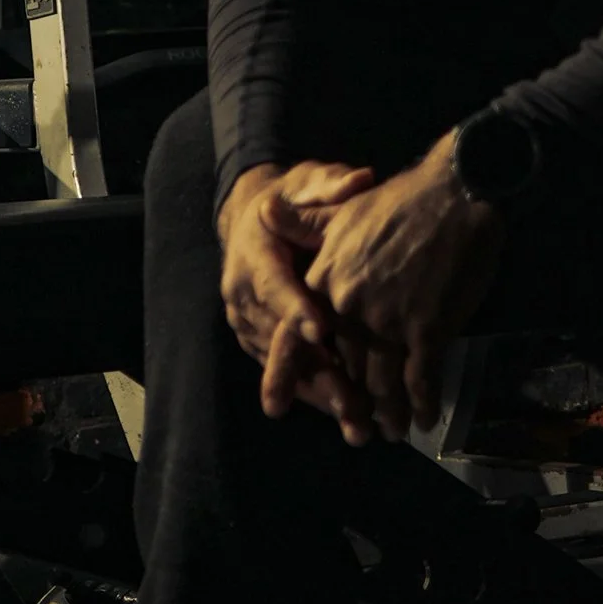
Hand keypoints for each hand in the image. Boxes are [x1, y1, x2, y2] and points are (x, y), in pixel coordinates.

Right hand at [218, 159, 383, 435]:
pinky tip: (348, 417)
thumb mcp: (307, 182)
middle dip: (315, 372)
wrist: (255, 216)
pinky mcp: (257, 340)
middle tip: (349, 402)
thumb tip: (359, 180)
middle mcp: (243, 293)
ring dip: (320, 394)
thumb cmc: (291, 197)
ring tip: (357, 424)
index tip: (321, 331)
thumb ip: (330, 186)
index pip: (275, 284)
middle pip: (278, 338)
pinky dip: (315, 394)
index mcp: (254, 253)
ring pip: (283, 363)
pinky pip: (286, 370)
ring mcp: (247, 321)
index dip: (296, 309)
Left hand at [299, 134, 506, 444]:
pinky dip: (422, 402)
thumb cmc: (401, 200)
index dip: (292, 373)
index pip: (300, 336)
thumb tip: (263, 212)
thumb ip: (304, 224)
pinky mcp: (427, 328)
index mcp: (326, 280)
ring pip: (382, 380)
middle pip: (345, 367)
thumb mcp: (344, 209)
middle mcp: (350, 306)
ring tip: (393, 431)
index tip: (280, 406)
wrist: (455, 192)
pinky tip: (425, 419)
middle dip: (351, 403)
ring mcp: (389, 320)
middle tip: (356, 430)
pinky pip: (421, 377)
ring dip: (388, 412)